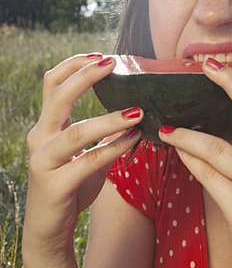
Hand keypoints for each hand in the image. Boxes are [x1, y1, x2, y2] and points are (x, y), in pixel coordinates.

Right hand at [22, 54, 142, 266]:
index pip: (52, 82)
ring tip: (138, 111)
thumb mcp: (83, 152)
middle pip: (58, 96)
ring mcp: (44, 161)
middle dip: (86, 76)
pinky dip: (114, 149)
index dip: (74, 64)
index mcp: (46, 125)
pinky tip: (134, 140)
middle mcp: (40, 138)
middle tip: (112, 64)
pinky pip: (89, 162)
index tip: (101, 55)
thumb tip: (136, 108)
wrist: (49, 228)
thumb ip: (102, 131)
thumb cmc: (71, 184)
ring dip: (111, 119)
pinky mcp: (56, 185)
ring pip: (77, 132)